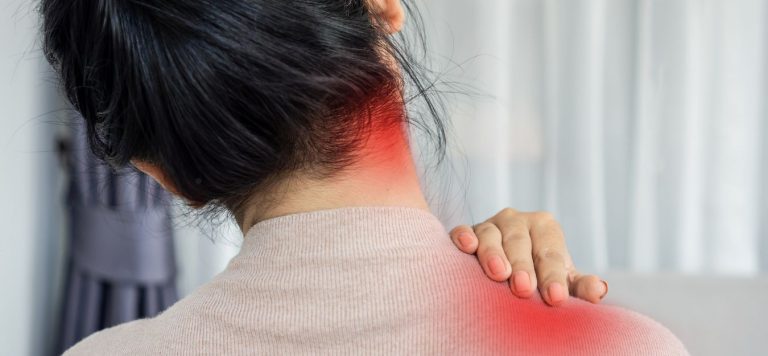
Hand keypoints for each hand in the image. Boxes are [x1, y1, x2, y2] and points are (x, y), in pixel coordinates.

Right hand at [449, 208, 607, 306]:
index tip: (556, 298)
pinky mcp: (467, 232)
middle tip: (525, 288)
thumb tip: (599, 290)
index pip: (550, 252)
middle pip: (519, 241)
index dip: (553, 275)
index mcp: (545, 227)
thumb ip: (579, 285)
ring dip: (493, 253)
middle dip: (523, 265)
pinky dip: (463, 237)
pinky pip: (463, 231)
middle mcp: (517, 221)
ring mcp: (491, 225)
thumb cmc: (540, 273)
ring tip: (499, 273)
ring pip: (490, 235)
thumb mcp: (562, 280)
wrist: (510, 265)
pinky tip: (466, 246)